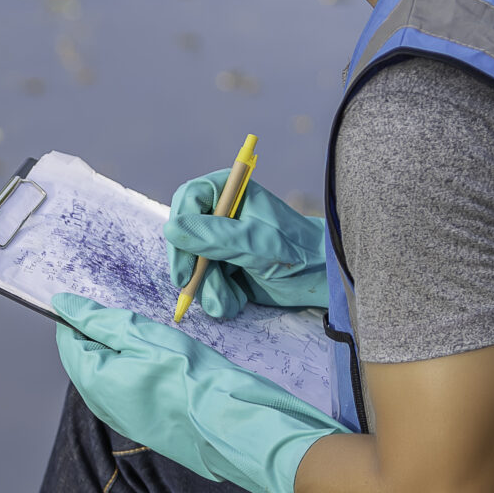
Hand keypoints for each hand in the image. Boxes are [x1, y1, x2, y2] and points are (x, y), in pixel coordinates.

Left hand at [51, 295, 343, 492]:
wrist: (235, 427)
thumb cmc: (194, 379)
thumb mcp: (144, 336)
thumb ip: (100, 321)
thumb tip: (63, 304)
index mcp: (93, 381)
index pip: (68, 341)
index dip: (82, 317)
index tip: (105, 303)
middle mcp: (102, 405)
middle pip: (87, 360)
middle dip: (103, 335)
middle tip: (136, 318)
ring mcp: (124, 420)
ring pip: (109, 376)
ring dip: (123, 354)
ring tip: (154, 340)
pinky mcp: (147, 428)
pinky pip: (129, 394)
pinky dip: (138, 373)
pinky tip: (164, 365)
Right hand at [164, 171, 330, 318]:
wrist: (321, 279)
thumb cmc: (297, 253)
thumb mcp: (256, 245)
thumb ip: (215, 237)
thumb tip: (172, 229)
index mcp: (232, 191)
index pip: (189, 199)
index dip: (180, 228)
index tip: (183, 257)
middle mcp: (223, 212)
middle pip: (184, 234)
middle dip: (192, 266)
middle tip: (190, 288)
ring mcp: (222, 240)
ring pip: (193, 262)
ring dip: (207, 287)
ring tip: (228, 301)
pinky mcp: (225, 264)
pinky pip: (205, 280)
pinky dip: (217, 295)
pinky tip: (236, 300)